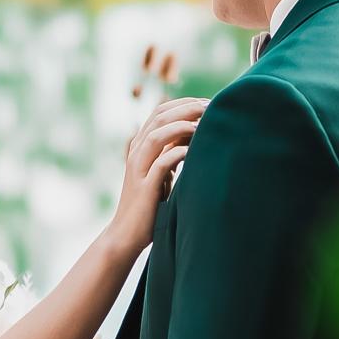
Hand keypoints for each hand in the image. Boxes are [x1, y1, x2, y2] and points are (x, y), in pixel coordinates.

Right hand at [105, 96, 205, 254]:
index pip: (160, 112)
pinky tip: (196, 152)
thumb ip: (172, 152)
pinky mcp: (144, 187)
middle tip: (211, 108)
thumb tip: (196, 134)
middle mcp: (137, 152)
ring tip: (205, 124)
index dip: (184, 103)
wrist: (126, 234)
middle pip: (160, 117)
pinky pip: (161, 163)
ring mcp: (139, 168)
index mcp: (140, 146)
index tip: (208, 104)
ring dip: (183, 125)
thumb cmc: (150, 203)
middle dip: (187, 108)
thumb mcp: (162, 172)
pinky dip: (179, 153)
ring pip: (157, 134)